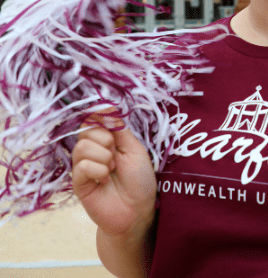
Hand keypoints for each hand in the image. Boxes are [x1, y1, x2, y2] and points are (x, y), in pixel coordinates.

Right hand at [72, 110, 156, 238]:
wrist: (138, 210)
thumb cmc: (139, 179)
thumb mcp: (134, 148)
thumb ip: (119, 128)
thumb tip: (108, 105)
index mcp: (107, 139)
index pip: (93, 118)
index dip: (102, 118)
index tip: (115, 129)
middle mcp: (92, 150)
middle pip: (85, 128)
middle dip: (106, 139)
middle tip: (117, 156)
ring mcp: (84, 166)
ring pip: (82, 147)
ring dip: (103, 157)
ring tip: (112, 169)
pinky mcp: (78, 184)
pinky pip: (81, 167)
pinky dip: (97, 171)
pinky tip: (104, 180)